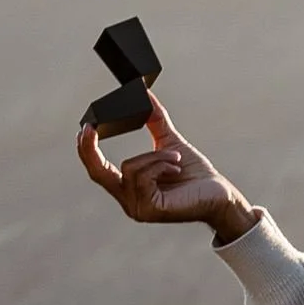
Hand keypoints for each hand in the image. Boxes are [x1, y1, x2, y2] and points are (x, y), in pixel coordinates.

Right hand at [77, 92, 259, 244]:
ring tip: (176, 160)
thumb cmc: (195, 174)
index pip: (99, 169)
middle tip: (89, 127)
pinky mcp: (150, 210)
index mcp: (128, 186)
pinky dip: (161, 164)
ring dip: (156, 156)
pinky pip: (144, 176)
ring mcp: (137, 208)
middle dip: (89, 149)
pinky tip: (176, 168)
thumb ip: (154, 120)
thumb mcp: (170, 142)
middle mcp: (128, 200)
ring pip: (130, 167)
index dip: (87, 150)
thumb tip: (144, 94)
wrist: (219, 194)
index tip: (85, 127)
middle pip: (98, 173)